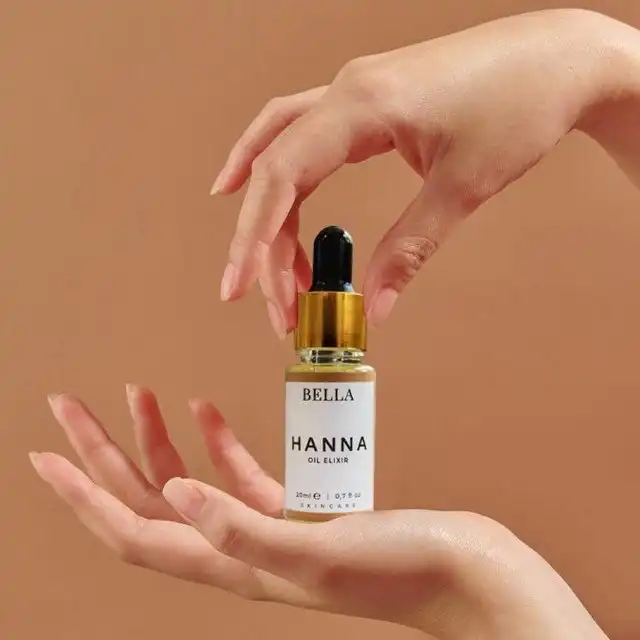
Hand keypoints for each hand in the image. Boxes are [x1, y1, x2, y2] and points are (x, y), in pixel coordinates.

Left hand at [30, 388, 605, 638]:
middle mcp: (238, 549)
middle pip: (149, 498)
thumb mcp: (317, 551)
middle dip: (102, 452)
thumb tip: (173, 494)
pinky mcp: (299, 507)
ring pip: (191, 478)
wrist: (464, 569)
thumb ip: (242, 528)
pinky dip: (215, 438)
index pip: (133, 529)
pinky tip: (203, 408)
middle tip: (68, 406)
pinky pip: (240, 470)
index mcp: (232, 564)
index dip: (82, 494)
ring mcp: (267, 527)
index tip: (44, 454)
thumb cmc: (401, 567)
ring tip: (135, 393)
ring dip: (156, 437)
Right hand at [213, 9, 639, 336]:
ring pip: (281, 149)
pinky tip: (275, 201)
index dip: (254, 235)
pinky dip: (282, 173)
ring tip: (271, 269)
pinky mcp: (368, 103)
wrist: (559, 60)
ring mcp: (354, 92)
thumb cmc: (521, 105)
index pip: (281, 173)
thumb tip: (375, 306)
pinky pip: (304, 136)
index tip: (242, 284)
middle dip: (260, 239)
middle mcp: (346, 91)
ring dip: (269, 212)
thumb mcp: (461, 189)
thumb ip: (408, 250)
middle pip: (273, 168)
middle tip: (266, 299)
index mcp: (362, 104)